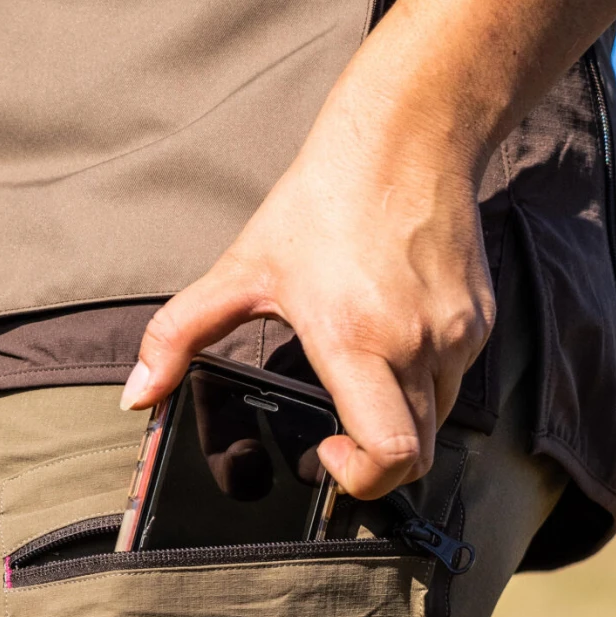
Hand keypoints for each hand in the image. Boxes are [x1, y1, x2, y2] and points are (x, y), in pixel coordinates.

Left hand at [120, 39, 495, 501]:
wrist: (409, 137)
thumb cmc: (325, 200)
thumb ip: (179, 336)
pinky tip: (393, 337)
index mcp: (358, 342)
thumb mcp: (242, 270)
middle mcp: (416, 346)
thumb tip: (137, 394)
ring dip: (401, 419)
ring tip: (362, 377)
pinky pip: (454, 377)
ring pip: (437, 419)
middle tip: (340, 440)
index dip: (363, 479)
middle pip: (416, 456)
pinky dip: (424, 379)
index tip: (331, 456)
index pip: (390, 454)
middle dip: (376, 462)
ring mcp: (456, 335)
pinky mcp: (478, 321)